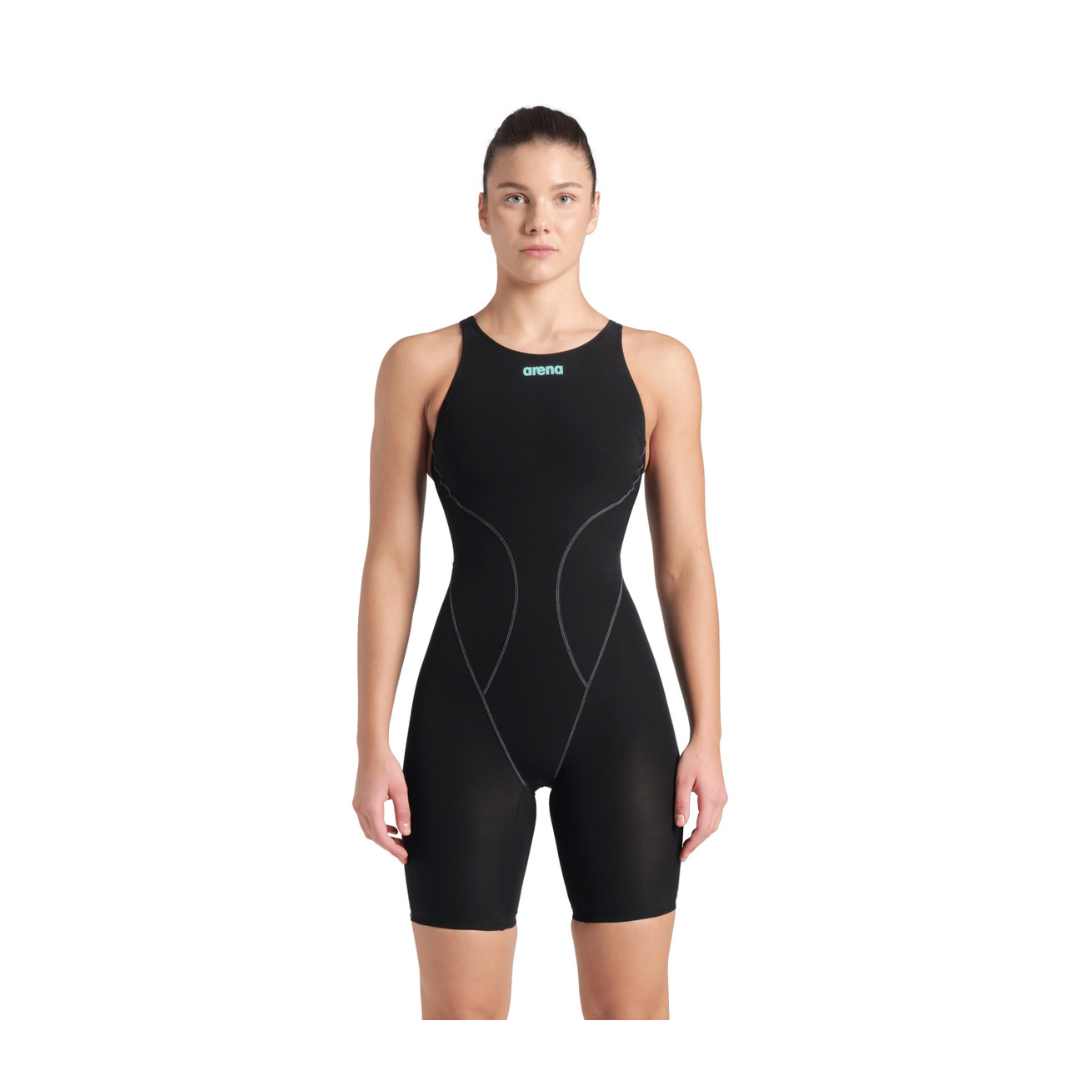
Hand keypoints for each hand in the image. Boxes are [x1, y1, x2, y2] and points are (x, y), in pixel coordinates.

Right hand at [353, 745, 410, 864]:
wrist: (372, 751)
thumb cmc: (387, 767)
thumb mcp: (400, 790)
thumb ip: (403, 812)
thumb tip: (406, 832)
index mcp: (371, 808)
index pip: (382, 837)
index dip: (393, 849)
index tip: (404, 856)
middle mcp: (361, 809)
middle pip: (374, 837)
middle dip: (389, 846)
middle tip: (404, 852)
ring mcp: (357, 805)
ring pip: (369, 830)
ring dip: (383, 838)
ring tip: (399, 841)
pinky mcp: (358, 801)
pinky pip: (367, 821)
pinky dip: (378, 828)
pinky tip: (391, 827)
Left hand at [674, 737, 726, 860]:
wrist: (706, 743)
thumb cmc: (693, 758)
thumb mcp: (682, 780)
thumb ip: (681, 802)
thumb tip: (680, 824)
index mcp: (712, 799)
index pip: (703, 829)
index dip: (693, 844)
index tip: (683, 854)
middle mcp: (720, 800)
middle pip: (710, 830)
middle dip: (697, 843)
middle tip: (683, 852)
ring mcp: (722, 797)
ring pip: (714, 824)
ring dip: (702, 835)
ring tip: (689, 843)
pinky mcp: (720, 793)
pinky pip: (715, 816)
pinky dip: (707, 826)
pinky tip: (697, 827)